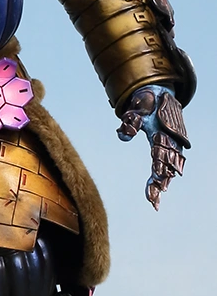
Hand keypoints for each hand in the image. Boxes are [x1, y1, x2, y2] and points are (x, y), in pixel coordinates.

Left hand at [117, 85, 189, 209]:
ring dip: (162, 182)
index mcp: (163, 136)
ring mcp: (172, 145)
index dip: (157, 176)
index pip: (161, 160)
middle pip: (167, 168)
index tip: (151, 189)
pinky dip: (164, 175)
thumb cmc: (146, 105)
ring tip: (154, 199)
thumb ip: (130, 123)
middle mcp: (171, 143)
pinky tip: (158, 188)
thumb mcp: (136, 111)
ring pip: (169, 167)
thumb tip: (123, 136)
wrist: (159, 94)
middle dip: (159, 184)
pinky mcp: (170, 146)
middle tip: (152, 201)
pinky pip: (169, 163)